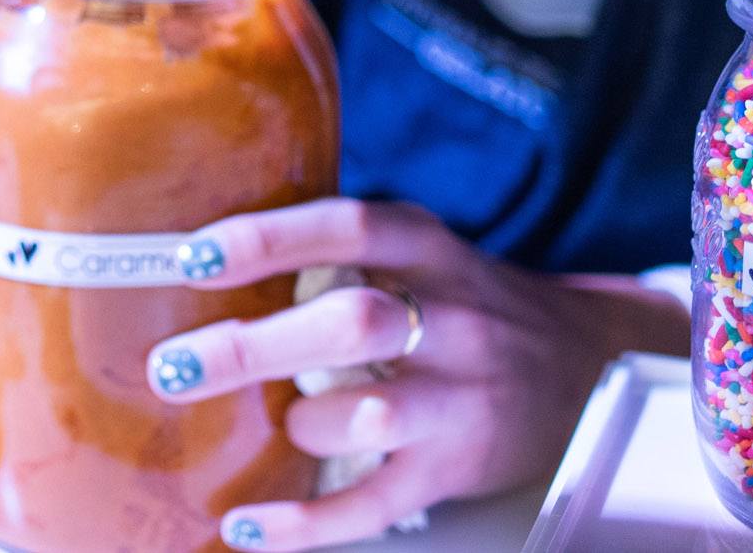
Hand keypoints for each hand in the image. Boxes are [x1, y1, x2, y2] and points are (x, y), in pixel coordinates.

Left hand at [141, 198, 686, 549]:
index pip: (348, 229)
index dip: (269, 240)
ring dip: (300, 425)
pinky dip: (307, 522)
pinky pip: (377, 504)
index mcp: (425, 250)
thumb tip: (190, 254)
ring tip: (251, 430)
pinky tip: (246, 524)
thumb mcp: (414, 251)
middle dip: (256, 347)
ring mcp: (460, 399)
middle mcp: (451, 320)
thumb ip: (331, 247)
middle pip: (356, 323)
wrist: (580, 366)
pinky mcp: (455, 470)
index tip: (190, 256)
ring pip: (375, 414)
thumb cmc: (457, 301)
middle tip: (172, 365)